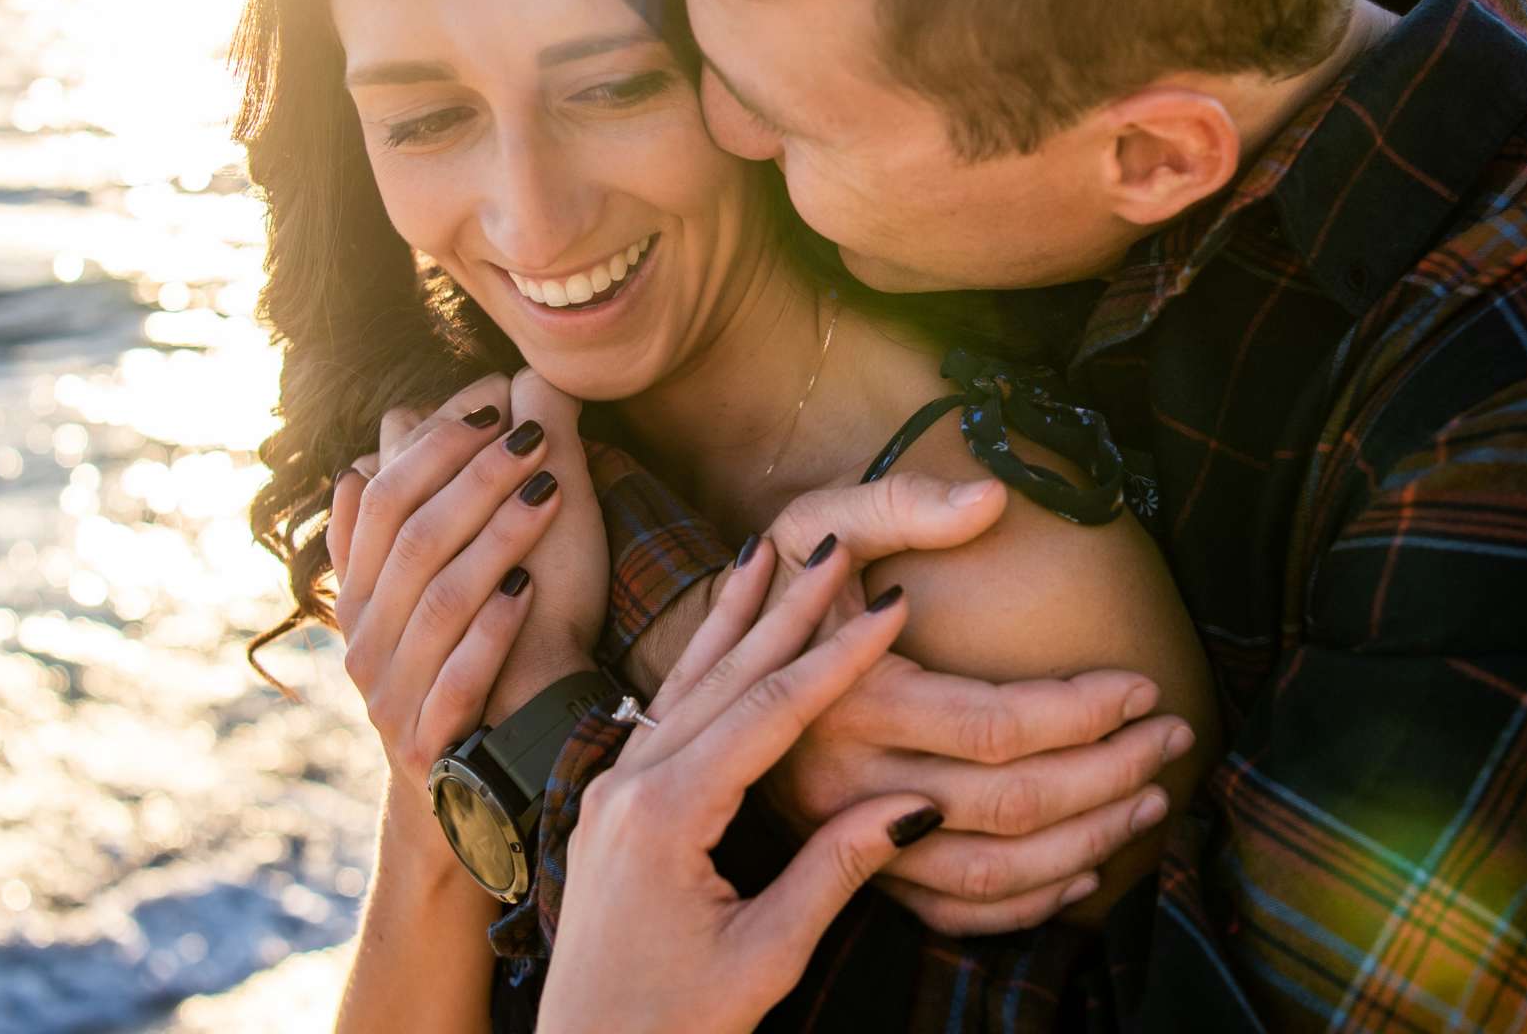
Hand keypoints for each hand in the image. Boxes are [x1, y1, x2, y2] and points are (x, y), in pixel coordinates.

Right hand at [327, 370, 606, 797]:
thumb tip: (369, 453)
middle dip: (476, 478)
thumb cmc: (461, 663)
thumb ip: (399, 532)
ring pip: (440, 601)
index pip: (381, 499)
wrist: (469, 781)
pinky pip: (456, 679)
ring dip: (498, 539)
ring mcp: (390, 694)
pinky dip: (491, 632)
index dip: (432, 447)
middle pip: (414, 539)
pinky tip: (528, 590)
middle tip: (532, 437)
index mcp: (359, 594)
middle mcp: (364, 641)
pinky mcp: (426, 742)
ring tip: (549, 493)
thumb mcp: (421, 597)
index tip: (491, 406)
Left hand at [538, 537, 934, 1033]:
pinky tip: (720, 630)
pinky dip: (701, 661)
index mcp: (667, 816)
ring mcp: (612, 793)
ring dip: (735, 615)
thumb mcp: (764, 957)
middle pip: (724, 676)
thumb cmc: (670, 1029)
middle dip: (784, 606)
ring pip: (686, 682)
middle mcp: (629, 787)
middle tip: (833, 541)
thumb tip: (916, 801)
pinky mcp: (610, 809)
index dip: (837, 657)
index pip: (770, 712)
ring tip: (770, 549)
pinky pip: (663, 713)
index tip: (891, 606)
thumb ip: (834, 871)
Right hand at [629, 472, 1195, 933]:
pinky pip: (949, 911)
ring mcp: (849, 833)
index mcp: (850, 697)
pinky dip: (1023, 905)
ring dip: (1086, 844)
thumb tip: (993, 500)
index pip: (995, 724)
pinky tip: (1081, 873)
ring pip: (989, 871)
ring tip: (1150, 799)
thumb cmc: (779, 586)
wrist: (703, 665)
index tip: (1144, 686)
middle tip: (1174, 738)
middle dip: (1109, 773)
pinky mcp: (853, 866)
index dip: (1082, 712)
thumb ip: (902, 506)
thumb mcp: (818, 523)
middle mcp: (848, 780)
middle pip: (1009, 804)